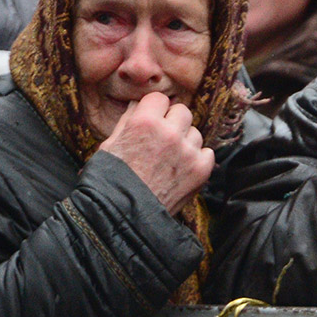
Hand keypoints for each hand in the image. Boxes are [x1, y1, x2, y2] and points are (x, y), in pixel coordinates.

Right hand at [97, 91, 214, 215]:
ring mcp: (188, 151)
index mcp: (144, 122)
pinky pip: (206, 152)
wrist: (122, 218)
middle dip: (172, 122)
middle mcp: (170, 132)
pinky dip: (196, 159)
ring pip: (195, 132)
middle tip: (160, 140)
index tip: (151, 119)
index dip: (154, 109)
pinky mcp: (201, 169)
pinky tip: (180, 170)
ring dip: (185, 141)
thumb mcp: (110, 146)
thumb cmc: (110, 182)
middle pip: (182, 111)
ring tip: (167, 160)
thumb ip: (128, 121)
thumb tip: (139, 104)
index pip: (160, 99)